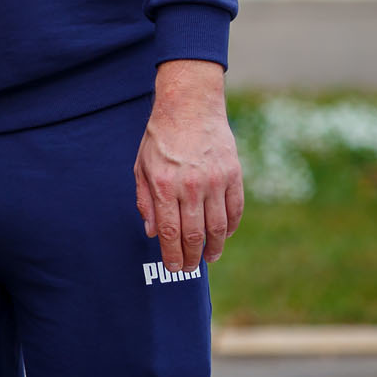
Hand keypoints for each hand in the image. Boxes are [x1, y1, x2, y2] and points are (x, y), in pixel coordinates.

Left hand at [134, 59, 243, 271]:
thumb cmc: (160, 138)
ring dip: (214, 248)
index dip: (172, 254)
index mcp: (164, 184)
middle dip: (192, 257)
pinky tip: (223, 236)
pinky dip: (230, 228)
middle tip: (190, 269)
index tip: (174, 268)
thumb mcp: (141, 166)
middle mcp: (191, 186)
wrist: (190, 107)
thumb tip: (151, 232)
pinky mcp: (233, 175)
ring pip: (218, 227)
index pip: (169, 231)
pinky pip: (235, 210)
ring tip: (208, 258)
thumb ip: (145, 200)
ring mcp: (215, 181)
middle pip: (194, 234)